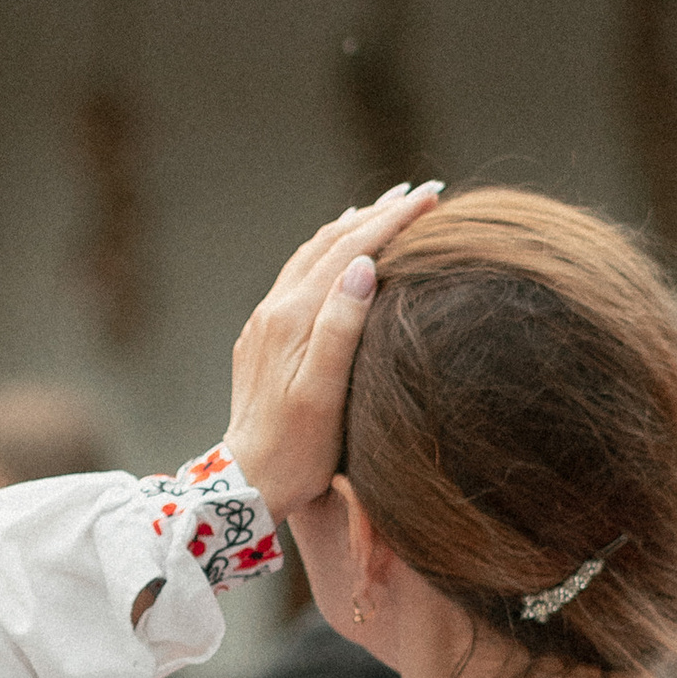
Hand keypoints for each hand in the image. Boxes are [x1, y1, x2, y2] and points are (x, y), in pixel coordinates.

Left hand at [221, 184, 440, 515]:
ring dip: (349, 230)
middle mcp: (273, 311)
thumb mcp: (325, 392)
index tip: (430, 198)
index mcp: (293, 318)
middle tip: (420, 194)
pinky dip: (326, 256)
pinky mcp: (261, 340)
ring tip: (383, 210)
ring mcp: (264, 324)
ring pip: (310, 257)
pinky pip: (297, 280)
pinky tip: (340, 258)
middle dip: (374, 215)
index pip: (348, 251)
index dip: (390, 221)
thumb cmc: (297, 450)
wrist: (246, 483)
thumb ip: (341, 327)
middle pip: (328, 244)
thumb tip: (362, 266)